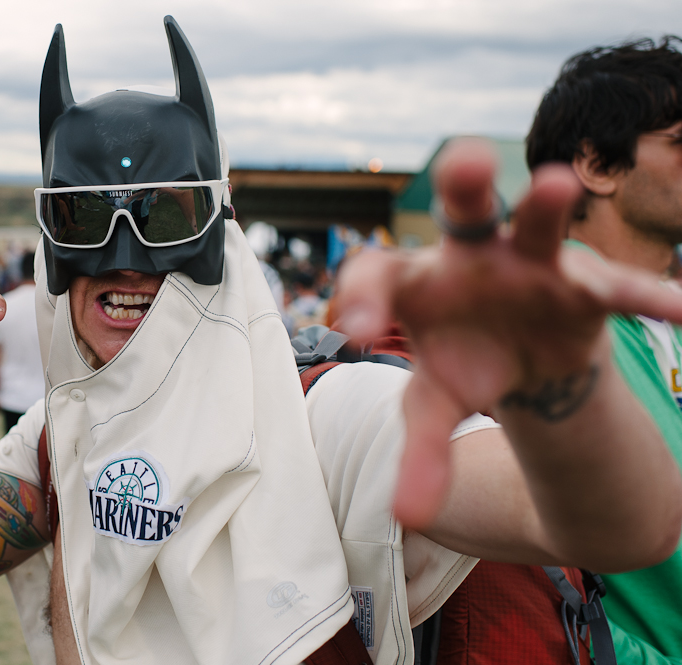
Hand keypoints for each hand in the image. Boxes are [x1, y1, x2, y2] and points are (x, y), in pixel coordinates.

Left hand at [331, 138, 681, 526]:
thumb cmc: (462, 365)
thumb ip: (418, 452)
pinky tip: (680, 311)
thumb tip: (406, 518)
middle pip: (464, 213)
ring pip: (539, 228)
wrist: (518, 353)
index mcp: (418, 281)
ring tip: (555, 183)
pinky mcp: (582, 287)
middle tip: (463, 159)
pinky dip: (645, 296)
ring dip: (546, 208)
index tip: (356, 333)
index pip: (378, 274)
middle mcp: (473, 258)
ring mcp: (530, 265)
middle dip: (465, 186)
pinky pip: (616, 289)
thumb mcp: (432, 406)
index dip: (364, 297)